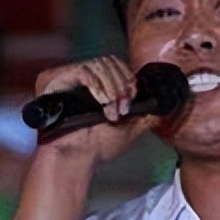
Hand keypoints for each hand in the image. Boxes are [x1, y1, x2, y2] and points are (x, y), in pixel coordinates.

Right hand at [32, 56, 156, 162]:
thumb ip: (144, 116)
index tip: (133, 97)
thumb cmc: (96, 146)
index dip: (128, 77)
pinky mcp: (57, 80)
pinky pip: (83, 71)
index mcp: (95, 85)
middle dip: (122, 84)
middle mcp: (80, 78)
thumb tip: (162, 107)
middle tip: (124, 107)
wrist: (76, 158)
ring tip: (113, 112)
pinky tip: (103, 105)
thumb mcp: (128, 129)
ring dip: (112, 89)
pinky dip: (98, 87)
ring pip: (98, 65)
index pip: (114, 64)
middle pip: (108, 61)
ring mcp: (68, 77)